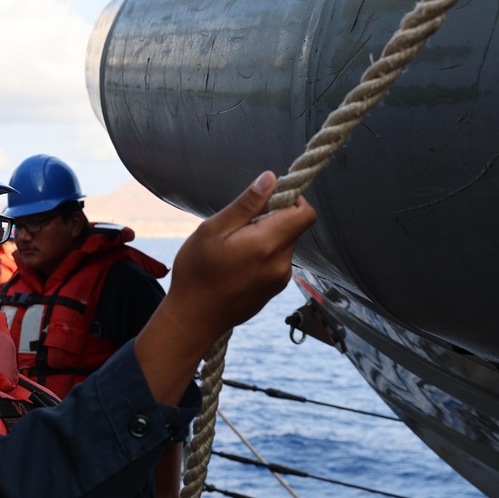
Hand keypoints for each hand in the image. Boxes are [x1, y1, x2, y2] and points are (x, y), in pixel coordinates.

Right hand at [135, 171, 315, 404]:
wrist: (193, 319)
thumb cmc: (196, 273)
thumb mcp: (213, 230)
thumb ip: (246, 204)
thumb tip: (270, 178)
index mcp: (267, 244)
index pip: (305, 213)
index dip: (293, 200)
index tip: (268, 200)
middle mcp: (281, 264)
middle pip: (294, 228)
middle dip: (273, 219)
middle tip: (239, 227)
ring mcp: (279, 280)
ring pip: (284, 245)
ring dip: (267, 239)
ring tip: (234, 250)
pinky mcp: (274, 290)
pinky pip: (277, 263)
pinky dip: (263, 256)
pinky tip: (237, 266)